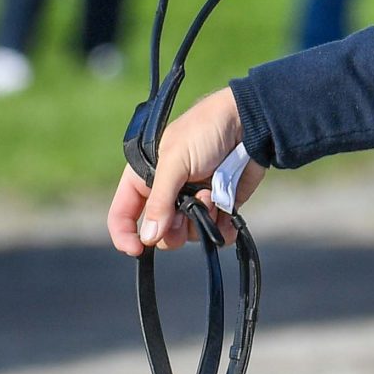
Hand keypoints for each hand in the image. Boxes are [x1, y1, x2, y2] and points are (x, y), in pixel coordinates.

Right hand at [106, 86, 262, 255]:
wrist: (249, 123)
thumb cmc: (206, 130)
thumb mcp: (175, 160)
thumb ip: (160, 200)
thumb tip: (149, 237)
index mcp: (145, 178)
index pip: (123, 214)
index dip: (125, 234)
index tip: (137, 249)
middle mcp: (168, 193)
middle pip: (159, 232)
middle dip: (173, 229)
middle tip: (187, 212)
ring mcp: (194, 202)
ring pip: (188, 235)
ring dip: (201, 221)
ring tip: (211, 195)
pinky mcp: (221, 206)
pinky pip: (217, 233)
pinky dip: (223, 230)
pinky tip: (227, 215)